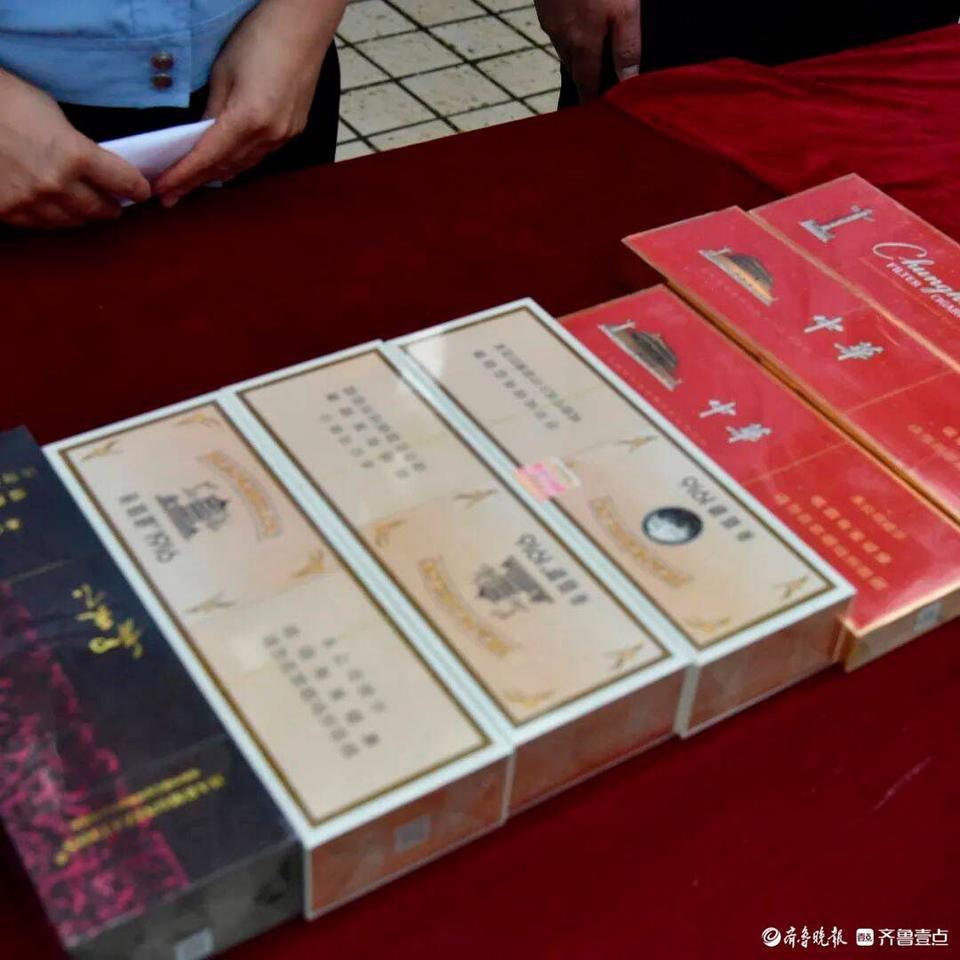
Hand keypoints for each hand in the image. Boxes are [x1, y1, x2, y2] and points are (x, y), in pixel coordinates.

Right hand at [0, 70, 150, 228]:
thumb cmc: (5, 100)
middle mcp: (58, 185)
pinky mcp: (8, 212)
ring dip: (84, 216)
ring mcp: (31, 202)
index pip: (125, 183)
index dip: (137, 188)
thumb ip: (78, 146)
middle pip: (102, 210)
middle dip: (112, 207)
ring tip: (88, 210)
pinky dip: (54, 219)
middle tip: (116, 205)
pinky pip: (42, 225)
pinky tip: (57, 211)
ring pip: (74, 222)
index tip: (141, 190)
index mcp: (76, 155)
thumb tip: (96, 166)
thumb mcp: (52, 115)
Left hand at [154, 0, 343, 205]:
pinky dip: (238, 163)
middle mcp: (269, 135)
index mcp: (248, 119)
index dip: (182, 176)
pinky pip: (259, 155)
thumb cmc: (259, 37)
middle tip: (169, 196)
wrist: (304, 24)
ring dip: (216, 175)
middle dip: (196, 182)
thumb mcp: (224, 72)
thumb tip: (199, 138)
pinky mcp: (293, 130)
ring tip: (192, 185)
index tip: (162, 191)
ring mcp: (285, 136)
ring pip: (244, 165)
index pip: (207, 157)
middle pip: (225, 167)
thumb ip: (212, 110)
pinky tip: (224, 166)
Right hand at [536, 0, 640, 100]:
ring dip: (574, 56)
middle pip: (573, 68)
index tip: (592, 112)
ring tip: (587, 56)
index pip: (587, 83)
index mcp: (583, 45)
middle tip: (593, 88)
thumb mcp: (625, 10)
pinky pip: (556, 29)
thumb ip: (627, 47)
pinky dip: (566, 34)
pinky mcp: (544, 5)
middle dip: (582, 81)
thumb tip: (628, 81)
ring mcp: (550, 21)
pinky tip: (575, 26)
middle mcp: (562, 38)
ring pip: (563, 48)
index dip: (590, 99)